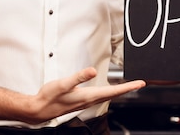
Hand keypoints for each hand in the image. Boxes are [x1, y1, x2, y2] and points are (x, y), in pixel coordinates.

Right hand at [23, 67, 144, 123]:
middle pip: (113, 95)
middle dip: (127, 89)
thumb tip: (93, 71)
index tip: (139, 84)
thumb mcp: (63, 84)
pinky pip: (100, 97)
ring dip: (119, 91)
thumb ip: (78, 77)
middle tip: (139, 84)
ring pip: (107, 96)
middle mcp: (89, 101)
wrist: (40, 109)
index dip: (127, 87)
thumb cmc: (49, 97)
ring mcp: (85, 102)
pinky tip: (108, 90)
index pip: (112, 91)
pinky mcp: (81, 101)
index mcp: (88, 96)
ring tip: (128, 86)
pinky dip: (109, 92)